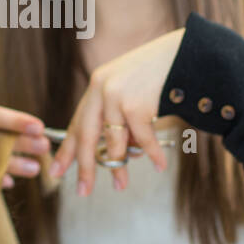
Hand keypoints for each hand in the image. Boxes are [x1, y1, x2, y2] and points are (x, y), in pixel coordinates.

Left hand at [49, 28, 183, 195]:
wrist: (187, 52)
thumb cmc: (162, 72)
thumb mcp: (132, 89)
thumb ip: (119, 116)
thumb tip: (117, 154)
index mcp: (97, 85)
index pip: (78, 122)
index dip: (67, 149)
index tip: (56, 170)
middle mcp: (101, 89)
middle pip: (87, 137)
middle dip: (85, 167)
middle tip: (82, 191)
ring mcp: (116, 96)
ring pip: (114, 143)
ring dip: (119, 167)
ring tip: (121, 185)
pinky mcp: (135, 105)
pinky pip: (142, 140)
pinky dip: (152, 155)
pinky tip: (159, 166)